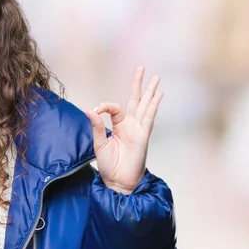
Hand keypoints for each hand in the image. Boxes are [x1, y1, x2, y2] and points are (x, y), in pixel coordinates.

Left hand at [83, 66, 163, 194]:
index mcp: (118, 126)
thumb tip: (90, 110)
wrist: (117, 181)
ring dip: (150, 91)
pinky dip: (153, 105)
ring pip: (145, 105)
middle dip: (138, 84)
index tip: (95, 111)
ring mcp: (138, 129)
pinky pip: (149, 117)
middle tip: (141, 68)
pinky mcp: (143, 135)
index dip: (104, 106)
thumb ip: (97, 127)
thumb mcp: (99, 144)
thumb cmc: (109, 166)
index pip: (113, 108)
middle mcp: (130, 125)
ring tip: (156, 77)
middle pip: (135, 100)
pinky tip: (158, 94)